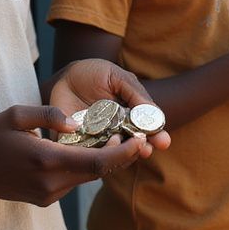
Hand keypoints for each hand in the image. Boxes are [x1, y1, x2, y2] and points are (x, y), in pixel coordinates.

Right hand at [0, 104, 149, 206]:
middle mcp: (51, 183)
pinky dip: (87, 168)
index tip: (139, 140)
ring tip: (119, 140)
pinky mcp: (46, 200)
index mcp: (46, 160)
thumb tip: (74, 120)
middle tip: (137, 137)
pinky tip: (91, 151)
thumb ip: (47, 114)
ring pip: (87, 178)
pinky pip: (74, 182)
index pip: (96, 162)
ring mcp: (49, 195)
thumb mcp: (14, 114)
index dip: (122, 153)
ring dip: (105, 162)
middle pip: (98, 172)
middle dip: (121, 156)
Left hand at [49, 59, 170, 152]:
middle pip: (132, 147)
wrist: (65, 76)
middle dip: (141, 149)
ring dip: (121, 155)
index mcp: (130, 118)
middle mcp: (116, 132)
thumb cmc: (95, 74)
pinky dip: (95, 155)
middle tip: (147, 149)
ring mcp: (98, 140)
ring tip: (125, 147)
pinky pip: (87, 155)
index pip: (146, 131)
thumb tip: (155, 114)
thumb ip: (135, 93)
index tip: (163, 141)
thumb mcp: (117, 77)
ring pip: (112, 155)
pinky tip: (101, 148)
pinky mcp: (77, 145)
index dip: (156, 137)